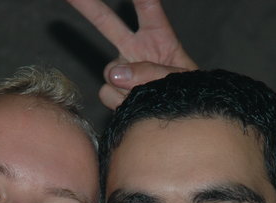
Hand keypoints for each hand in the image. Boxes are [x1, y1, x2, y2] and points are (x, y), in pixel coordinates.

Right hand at [67, 0, 196, 108]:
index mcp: (159, 37)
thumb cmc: (187, 92)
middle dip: (88, 6)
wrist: (177, 118)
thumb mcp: (180, 78)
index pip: (148, 8)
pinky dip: (121, 101)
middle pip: (107, 23)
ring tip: (148, 95)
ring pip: (110, 72)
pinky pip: (107, 92)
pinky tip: (135, 104)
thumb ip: (152, 72)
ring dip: (126, 85)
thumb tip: (115, 75)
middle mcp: (135, 49)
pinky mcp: (113, 90)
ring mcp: (122, 70)